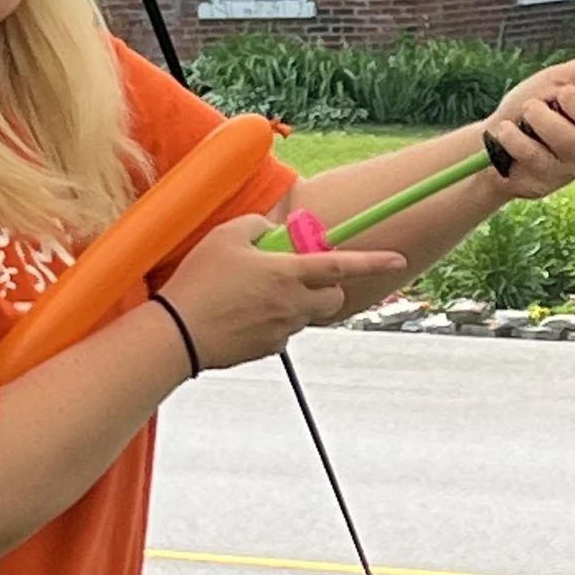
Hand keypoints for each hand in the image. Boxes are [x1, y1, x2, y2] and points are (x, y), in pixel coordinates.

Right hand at [161, 215, 403, 371]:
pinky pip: (283, 331)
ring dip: (295, 301)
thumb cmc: (199, 282)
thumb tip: (269, 231)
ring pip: (307, 314)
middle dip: (330, 287)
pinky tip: (240, 314)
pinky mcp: (269, 349)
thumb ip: (256, 226)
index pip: (342, 266)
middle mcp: (293, 304)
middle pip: (334, 298)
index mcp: (288, 273)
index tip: (398, 259)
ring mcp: (283, 330)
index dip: (373, 261)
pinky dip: (272, 320)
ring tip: (252, 294)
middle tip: (302, 275)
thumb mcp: (224, 237)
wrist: (177, 334)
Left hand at [483, 55, 574, 198]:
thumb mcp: (558, 77)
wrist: (494, 138)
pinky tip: (507, 131)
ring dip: (543, 119)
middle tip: (558, 95)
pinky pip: (539, 157)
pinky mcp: (550, 181)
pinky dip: (517, 138)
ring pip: (572, 142)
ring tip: (527, 111)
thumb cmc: (531, 105)